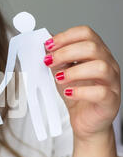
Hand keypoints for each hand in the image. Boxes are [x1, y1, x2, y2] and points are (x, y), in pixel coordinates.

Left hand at [43, 26, 120, 141]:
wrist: (86, 122)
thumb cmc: (77, 97)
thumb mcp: (62, 73)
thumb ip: (56, 59)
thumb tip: (45, 46)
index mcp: (97, 53)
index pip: (86, 34)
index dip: (65, 37)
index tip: (48, 45)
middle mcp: (108, 64)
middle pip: (92, 47)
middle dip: (66, 52)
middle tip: (49, 61)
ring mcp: (112, 82)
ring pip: (100, 67)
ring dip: (74, 71)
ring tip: (59, 78)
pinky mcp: (110, 101)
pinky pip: (101, 92)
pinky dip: (81, 91)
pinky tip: (69, 93)